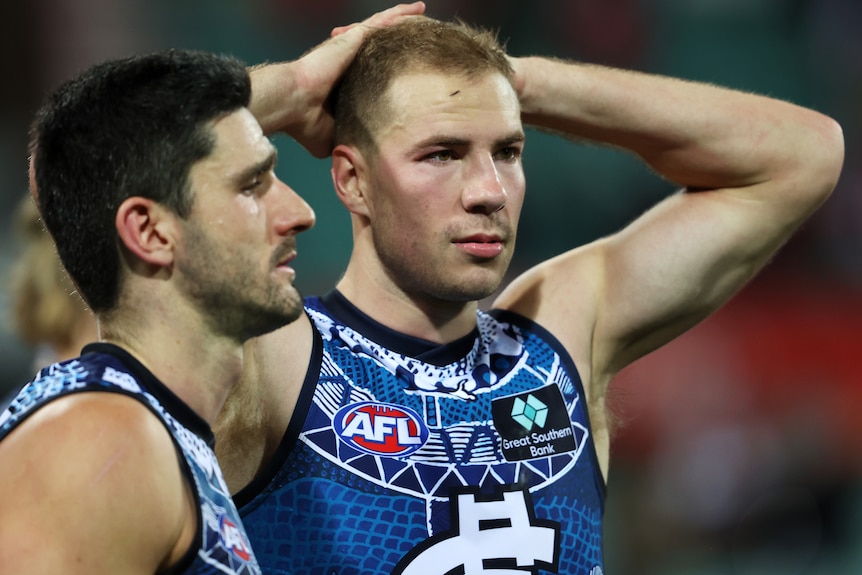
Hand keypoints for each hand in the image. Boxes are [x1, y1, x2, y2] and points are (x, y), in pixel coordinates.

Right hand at [269, 2, 424, 157]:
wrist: (293, 104)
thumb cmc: (305, 122)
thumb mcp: (332, 136)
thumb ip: (348, 138)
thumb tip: (357, 156)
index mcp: (343, 82)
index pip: (371, 72)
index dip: (386, 71)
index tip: (402, 73)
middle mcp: (347, 61)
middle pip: (379, 47)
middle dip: (396, 40)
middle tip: (417, 36)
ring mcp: (350, 47)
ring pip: (382, 30)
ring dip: (400, 21)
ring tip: (420, 12)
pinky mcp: (354, 38)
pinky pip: (381, 22)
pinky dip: (398, 15)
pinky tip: (415, 8)